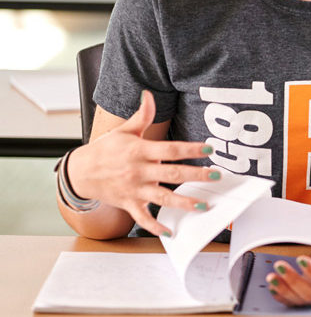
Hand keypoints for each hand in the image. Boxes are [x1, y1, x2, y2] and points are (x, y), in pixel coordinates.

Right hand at [67, 91, 220, 235]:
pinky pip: (142, 217)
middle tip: (216, 176)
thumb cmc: (105, 150)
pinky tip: (170, 231)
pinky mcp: (129, 203)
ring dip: (183, 202)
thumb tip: (148, 94)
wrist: (80, 172)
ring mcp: (134, 189)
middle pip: (172, 173)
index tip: (209, 148)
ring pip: (162, 197)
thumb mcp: (123, 131)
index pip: (170, 149)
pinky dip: (155, 226)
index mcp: (140, 151)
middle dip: (196, 175)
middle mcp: (139, 171)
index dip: (190, 148)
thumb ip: (142, 115)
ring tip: (203, 205)